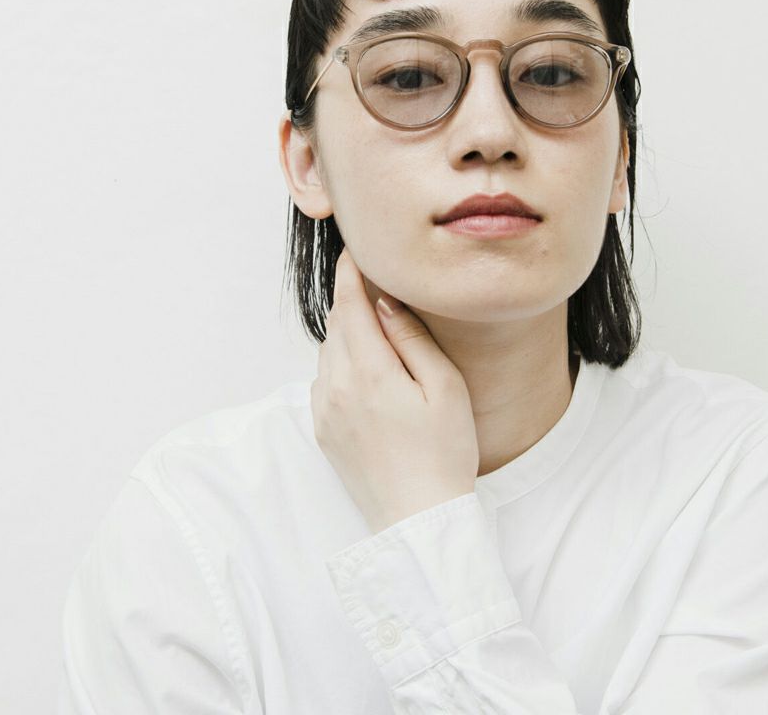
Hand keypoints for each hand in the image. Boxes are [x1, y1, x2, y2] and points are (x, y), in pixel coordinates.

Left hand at [311, 247, 479, 533]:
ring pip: (329, 350)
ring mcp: (325, 410)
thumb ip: (412, 338)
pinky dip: (342, 362)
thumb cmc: (444, 453)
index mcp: (368, 371)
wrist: (419, 520)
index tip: (355, 247)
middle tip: (373, 280)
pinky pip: (325, 379)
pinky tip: (370, 371)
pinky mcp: (323, 429)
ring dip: (348, 332)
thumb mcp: (444, 388)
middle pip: (336, 323)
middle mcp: (336, 386)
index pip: (349, 303)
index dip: (350, 271)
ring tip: (378, 330)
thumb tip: (385, 302)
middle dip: (351, 298)